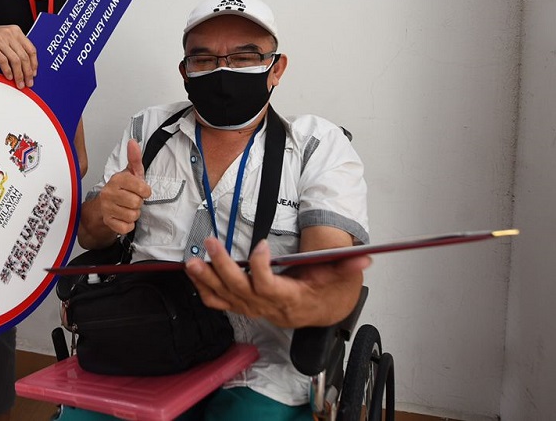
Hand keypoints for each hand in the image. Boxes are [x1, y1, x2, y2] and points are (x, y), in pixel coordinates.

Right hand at [0, 24, 37, 87]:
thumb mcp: (6, 36)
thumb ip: (17, 46)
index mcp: (16, 31)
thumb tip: (28, 65)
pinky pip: (3, 61)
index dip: (34, 63)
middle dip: (28, 72)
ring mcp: (0, 40)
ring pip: (15, 60)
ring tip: (19, 83)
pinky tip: (9, 77)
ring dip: (19, 74)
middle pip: (24, 56)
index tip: (34, 73)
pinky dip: (8, 71)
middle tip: (29, 82)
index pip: (31, 49)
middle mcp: (9, 34)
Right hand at [96, 139, 150, 235]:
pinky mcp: (108, 221)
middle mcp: (109, 193)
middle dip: (138, 203)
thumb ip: (135, 158)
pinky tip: (124, 217)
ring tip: (128, 207)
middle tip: (133, 199)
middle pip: (137, 203)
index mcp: (117, 179)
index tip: (142, 190)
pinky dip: (128, 224)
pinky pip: (126, 227)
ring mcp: (107, 208)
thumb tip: (133, 142)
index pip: (142, 188)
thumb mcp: (131, 173)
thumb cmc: (122, 188)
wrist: (105, 205)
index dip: (145, 191)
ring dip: (134, 214)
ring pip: (132, 216)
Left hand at [185, 237, 370, 327]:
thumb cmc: (327, 293)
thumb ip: (348, 266)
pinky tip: (194, 273)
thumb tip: (364, 257)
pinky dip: (205, 289)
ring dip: (206, 279)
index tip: (261, 246)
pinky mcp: (244, 306)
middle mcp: (268, 307)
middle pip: (241, 290)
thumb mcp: (341, 278)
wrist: (321, 312)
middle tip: (212, 243)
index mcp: (291, 300)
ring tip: (192, 261)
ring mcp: (253, 308)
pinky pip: (220, 302)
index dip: (262, 269)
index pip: (270, 288)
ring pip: (225, 297)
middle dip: (223, 267)